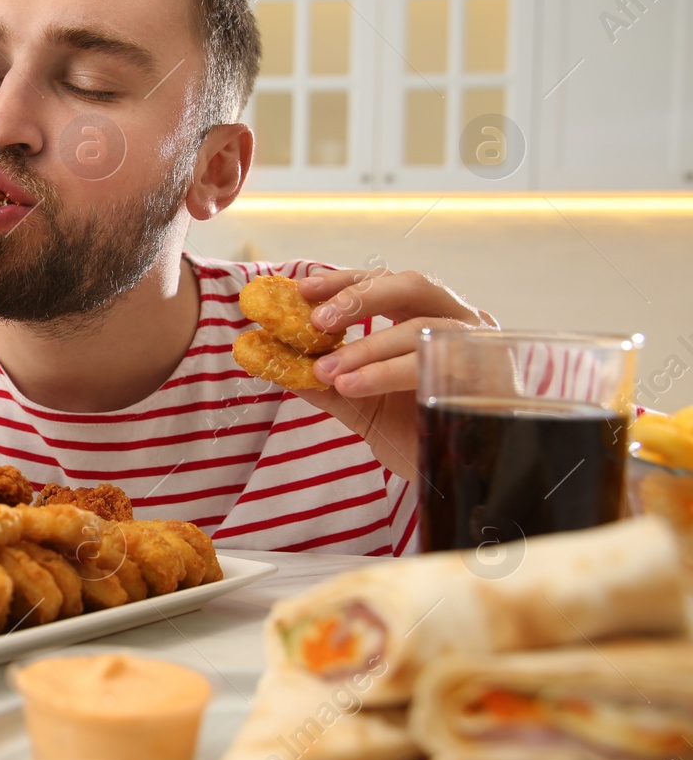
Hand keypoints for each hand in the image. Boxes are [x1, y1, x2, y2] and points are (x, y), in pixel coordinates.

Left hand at [293, 268, 496, 480]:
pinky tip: (354, 387)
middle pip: (413, 286)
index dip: (345, 282)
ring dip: (367, 348)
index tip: (302, 289)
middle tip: (318, 321)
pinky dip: (387, 374)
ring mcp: (478, 348)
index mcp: (427, 316)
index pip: (387, 281)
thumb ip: (321, 379)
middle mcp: (458, 322)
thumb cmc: (410, 430)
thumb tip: (269, 358)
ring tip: (327, 371)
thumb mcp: (358, 401)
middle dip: (361, 298)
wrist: (454, 478)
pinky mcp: (488, 379)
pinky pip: (434, 368)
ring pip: (422, 329)